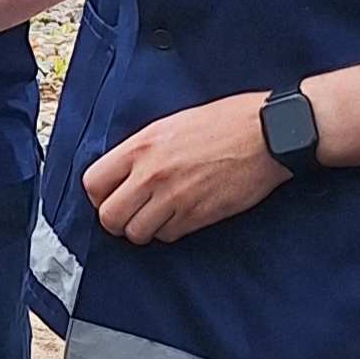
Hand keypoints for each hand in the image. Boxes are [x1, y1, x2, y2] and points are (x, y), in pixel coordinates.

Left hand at [81, 92, 288, 244]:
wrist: (267, 133)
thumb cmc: (223, 122)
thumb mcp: (171, 124)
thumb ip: (141, 150)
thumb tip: (121, 174)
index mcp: (141, 146)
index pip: (93, 183)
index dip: (99, 195)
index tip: (110, 196)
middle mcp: (152, 174)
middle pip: (109, 218)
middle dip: (117, 220)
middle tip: (132, 213)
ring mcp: (175, 197)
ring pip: (137, 233)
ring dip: (144, 229)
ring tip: (158, 215)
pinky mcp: (198, 215)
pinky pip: (168, 236)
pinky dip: (171, 231)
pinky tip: (182, 214)